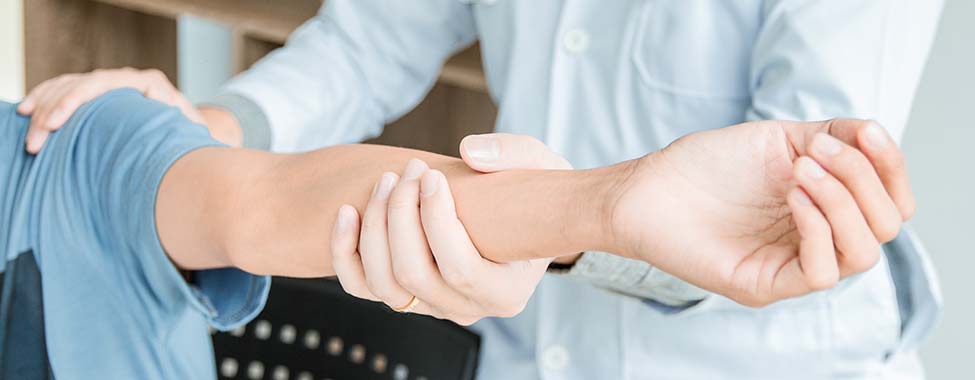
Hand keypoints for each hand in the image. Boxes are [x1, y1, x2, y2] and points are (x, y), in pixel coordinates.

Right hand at [17, 67, 202, 152]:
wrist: (192, 137)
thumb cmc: (191, 141)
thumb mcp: (189, 138)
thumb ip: (178, 134)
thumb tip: (166, 136)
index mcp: (150, 83)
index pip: (104, 82)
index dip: (75, 100)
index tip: (54, 124)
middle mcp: (128, 79)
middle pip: (81, 84)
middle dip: (53, 109)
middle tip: (36, 139)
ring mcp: (113, 86)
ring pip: (70, 85)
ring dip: (44, 105)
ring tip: (28, 130)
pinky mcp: (102, 97)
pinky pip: (67, 90)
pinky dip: (46, 98)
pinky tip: (27, 111)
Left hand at [329, 134, 572, 324]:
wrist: (521, 219)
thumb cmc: (534, 195)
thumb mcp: (542, 168)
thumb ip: (515, 155)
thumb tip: (468, 152)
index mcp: (507, 293)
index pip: (460, 269)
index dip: (437, 221)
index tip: (432, 174)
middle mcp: (467, 310)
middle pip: (414, 275)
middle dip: (401, 216)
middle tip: (410, 169)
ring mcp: (431, 306)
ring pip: (383, 282)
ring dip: (376, 226)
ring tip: (387, 180)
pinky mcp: (403, 296)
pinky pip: (360, 285)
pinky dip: (345, 251)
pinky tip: (348, 211)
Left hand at [610, 119, 913, 305]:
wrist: (649, 187)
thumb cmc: (707, 164)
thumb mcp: (779, 139)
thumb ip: (831, 136)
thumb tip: (874, 133)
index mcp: (827, 206)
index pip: (891, 201)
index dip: (892, 167)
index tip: (868, 132)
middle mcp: (817, 238)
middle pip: (885, 225)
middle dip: (862, 179)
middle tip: (816, 152)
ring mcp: (792, 264)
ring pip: (861, 253)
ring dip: (840, 202)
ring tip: (800, 170)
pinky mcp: (766, 284)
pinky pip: (821, 273)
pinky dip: (817, 229)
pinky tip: (791, 197)